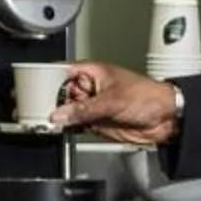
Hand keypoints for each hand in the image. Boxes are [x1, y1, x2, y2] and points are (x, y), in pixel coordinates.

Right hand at [51, 61, 179, 145]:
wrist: (165, 118)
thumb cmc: (148, 96)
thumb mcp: (112, 101)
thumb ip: (83, 109)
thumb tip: (60, 114)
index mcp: (93, 72)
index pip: (63, 72)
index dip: (48, 78)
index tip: (35, 88)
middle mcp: (90, 88)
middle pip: (61, 92)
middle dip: (51, 101)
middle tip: (41, 109)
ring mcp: (92, 105)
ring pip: (67, 110)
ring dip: (60, 116)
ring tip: (51, 120)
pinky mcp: (96, 121)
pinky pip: (76, 124)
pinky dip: (69, 127)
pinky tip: (63, 128)